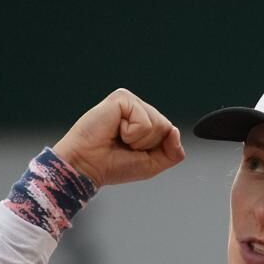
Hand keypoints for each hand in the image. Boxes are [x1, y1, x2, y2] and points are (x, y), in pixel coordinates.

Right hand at [52, 88, 184, 186]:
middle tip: (124, 145)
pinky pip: (144, 121)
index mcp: (145, 122)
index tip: (133, 152)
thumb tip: (176, 131)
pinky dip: (131, 133)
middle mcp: (138, 109)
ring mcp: (130, 102)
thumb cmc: (112, 165)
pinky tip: (115, 130)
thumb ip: (172, 152)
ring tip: (119, 138)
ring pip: (158, 123)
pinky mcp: (121, 98)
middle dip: (148, 144)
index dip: (156, 149)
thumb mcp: (152, 165)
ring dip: (139, 140)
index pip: (169, 132)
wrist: (87, 165)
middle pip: (166, 127)